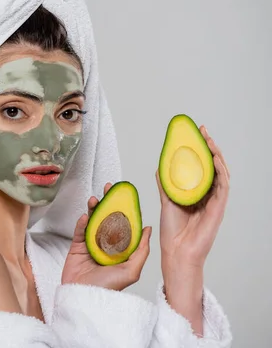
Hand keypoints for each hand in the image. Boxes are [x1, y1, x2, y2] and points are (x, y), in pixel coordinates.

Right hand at [61, 182, 152, 290]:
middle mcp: (107, 244)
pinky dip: (82, 222)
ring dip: (94, 208)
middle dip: (108, 202)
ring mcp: (91, 244)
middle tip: (109, 188)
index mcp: (121, 249)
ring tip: (95, 199)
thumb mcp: (131, 271)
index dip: (125, 208)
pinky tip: (85, 216)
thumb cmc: (109, 288)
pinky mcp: (76, 247)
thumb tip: (148, 230)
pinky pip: (79, 231)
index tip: (126, 195)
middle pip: (108, 217)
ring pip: (93, 220)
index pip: (125, 224)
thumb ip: (141, 251)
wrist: (84, 298)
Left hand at [156, 125, 229, 270]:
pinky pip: (223, 187)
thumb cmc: (172, 231)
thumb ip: (166, 185)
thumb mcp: (166, 201)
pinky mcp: (219, 209)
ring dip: (216, 156)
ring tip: (209, 141)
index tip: (195, 134)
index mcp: (196, 193)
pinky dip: (221, 172)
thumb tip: (160, 168)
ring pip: (220, 174)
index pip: (201, 167)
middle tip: (203, 131)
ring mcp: (214, 202)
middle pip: (212, 167)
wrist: (176, 252)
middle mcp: (208, 196)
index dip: (200, 150)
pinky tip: (216, 160)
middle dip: (209, 148)